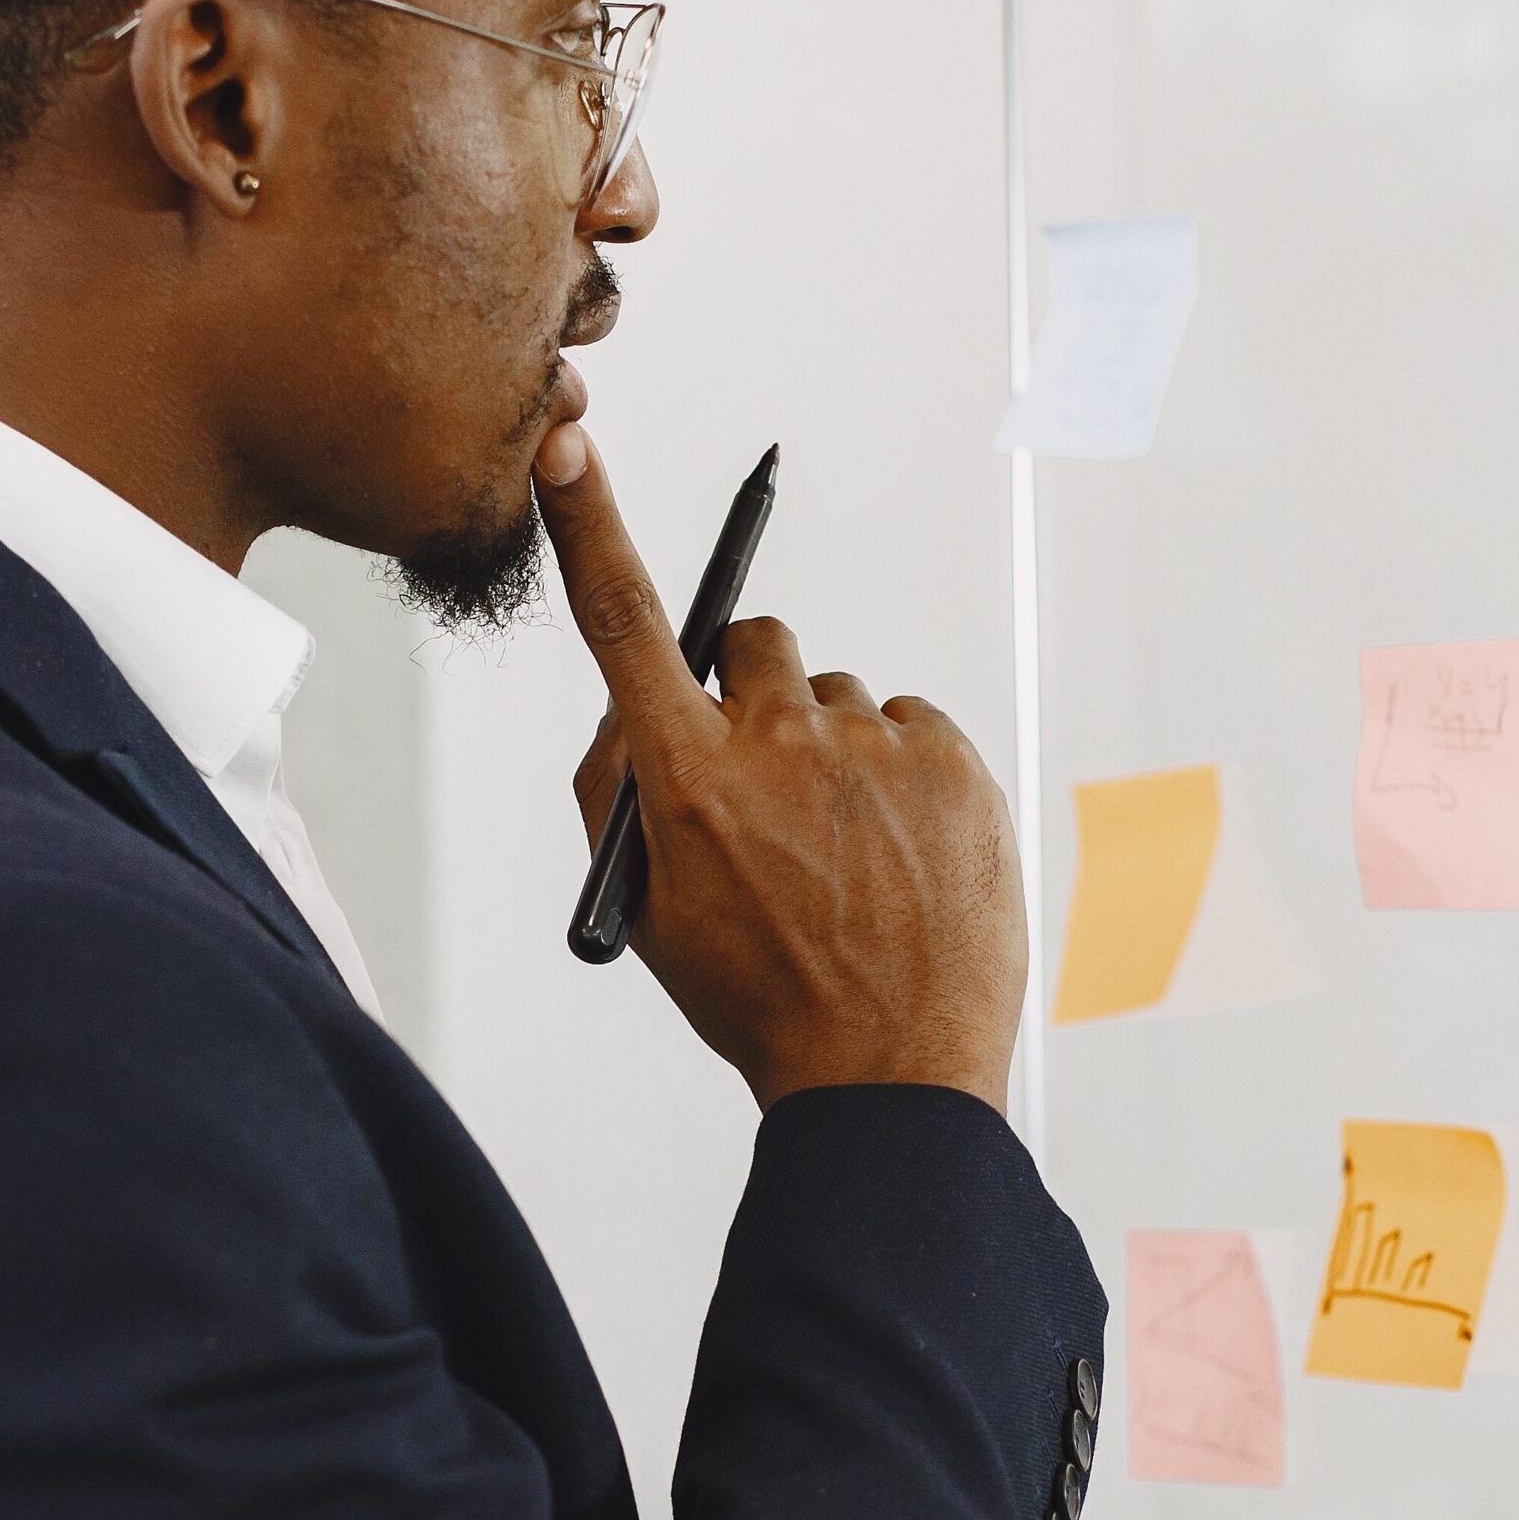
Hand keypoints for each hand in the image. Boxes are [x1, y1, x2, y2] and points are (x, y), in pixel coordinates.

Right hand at [533, 424, 1025, 1114]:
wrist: (892, 1076)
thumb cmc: (761, 999)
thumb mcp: (650, 913)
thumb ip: (616, 795)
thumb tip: (627, 707)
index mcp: (687, 781)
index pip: (621, 623)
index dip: (587, 523)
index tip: (565, 443)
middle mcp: (778, 743)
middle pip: (751, 642)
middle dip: (749, 689)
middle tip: (768, 780)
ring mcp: (873, 748)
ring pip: (836, 693)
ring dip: (830, 746)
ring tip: (847, 854)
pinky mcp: (953, 760)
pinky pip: (908, 723)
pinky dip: (899, 770)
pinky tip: (899, 853)